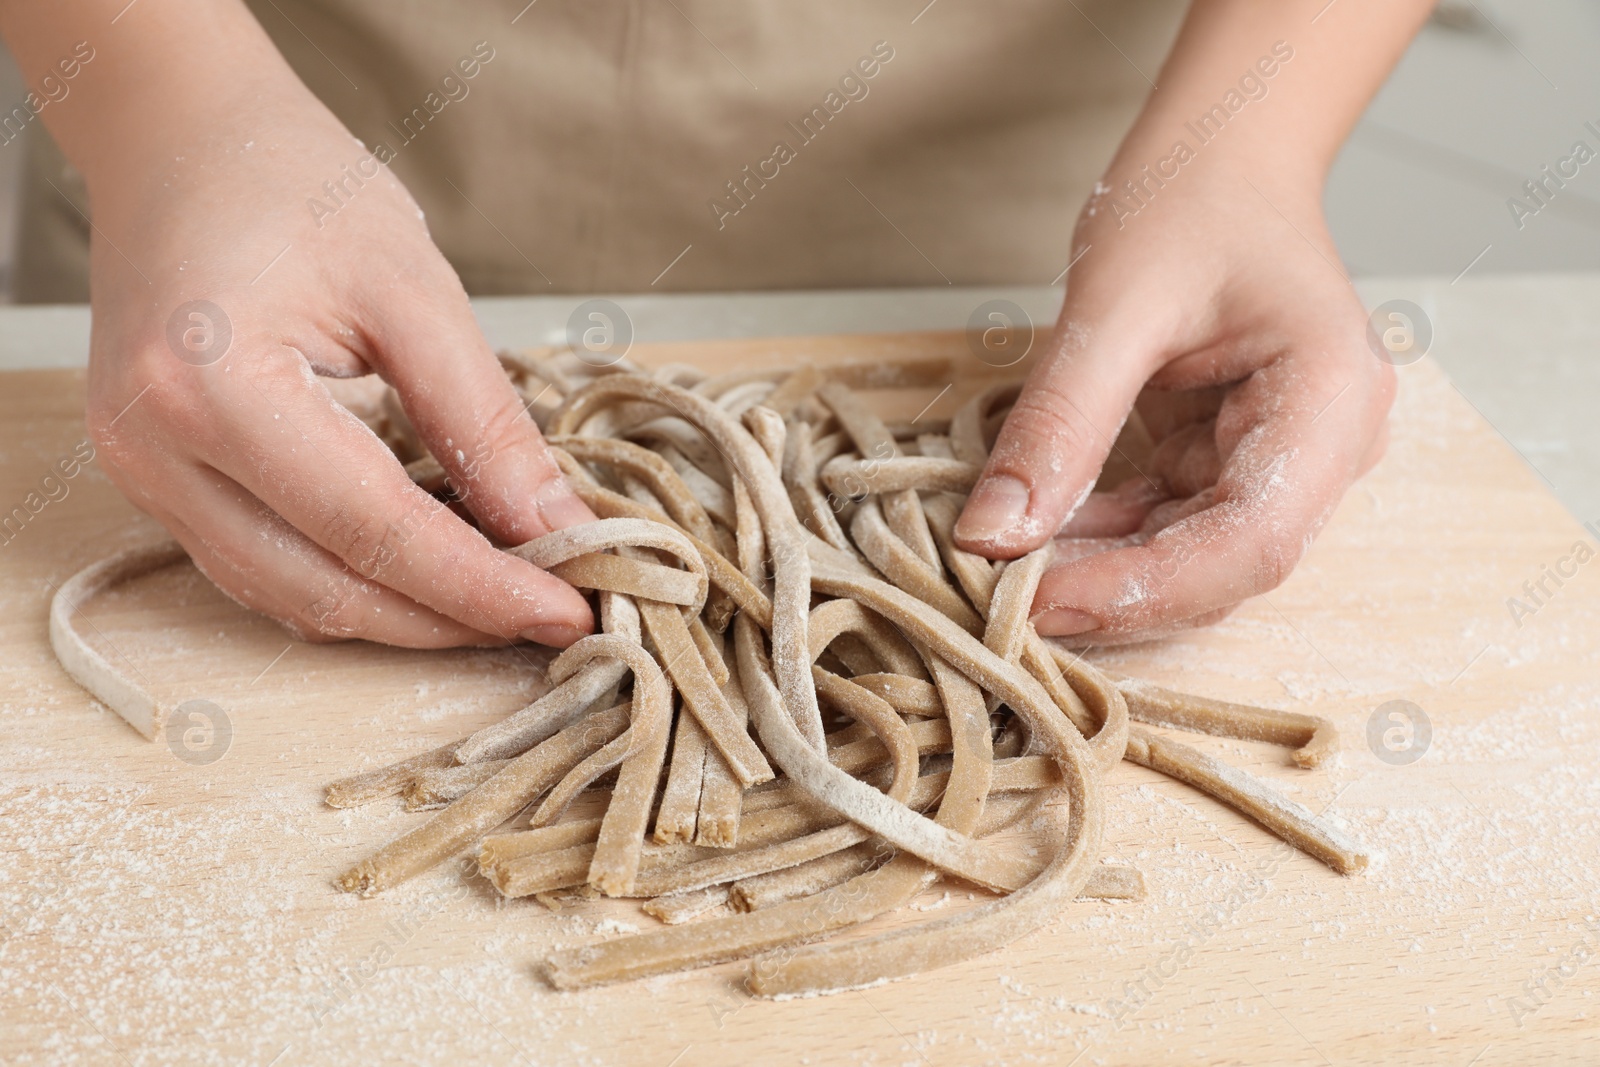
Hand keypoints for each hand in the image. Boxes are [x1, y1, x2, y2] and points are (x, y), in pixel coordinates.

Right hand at [81, 70, 595, 647]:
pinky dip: (351, 583)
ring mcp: (141, 472)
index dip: (481, 586)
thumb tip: (554, 526)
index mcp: (213, 385)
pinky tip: (425, 572)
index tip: (570, 612)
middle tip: (550, 618)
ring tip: (500, 601)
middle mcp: (154, 447)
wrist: (180, 139)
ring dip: (403, 616)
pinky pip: (261, 568)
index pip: (375, 529)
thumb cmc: (291, 185)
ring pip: (290, 597)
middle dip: (449, 619)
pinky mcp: (153, 480)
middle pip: (326, 587)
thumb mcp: (414, 292)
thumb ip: (484, 422)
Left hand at [954, 164, 1392, 642]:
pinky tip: (1038, 533)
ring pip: (1194, 559)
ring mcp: (1283, 460)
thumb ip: (1059, 423)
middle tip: (1008, 601)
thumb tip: (993, 535)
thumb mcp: (1113, 304)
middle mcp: (1326, 447)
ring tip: (1009, 568)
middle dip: (1118, 590)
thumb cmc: (1191, 198)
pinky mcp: (1233, 461)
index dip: (1147, 588)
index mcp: (1330, 399)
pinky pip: (1168, 524)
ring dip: (1102, 571)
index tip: (1044, 604)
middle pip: (1227, 565)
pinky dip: (1102, 537)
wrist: (1218, 159)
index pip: (1254, 538)